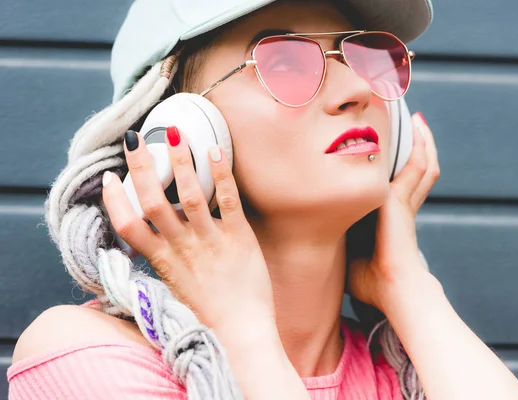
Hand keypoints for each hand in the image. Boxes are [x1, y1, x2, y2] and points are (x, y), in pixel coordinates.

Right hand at [101, 128, 275, 342]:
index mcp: (162, 262)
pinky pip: (228, 200)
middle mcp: (182, 248)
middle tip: (134, 140)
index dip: (115, 200)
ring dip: (180, 162)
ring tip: (175, 133)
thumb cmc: (207, 314)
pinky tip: (215, 151)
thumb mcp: (174, 286)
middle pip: (152, 202)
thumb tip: (154, 235)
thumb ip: (163, 259)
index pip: (128, 226)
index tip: (109, 178)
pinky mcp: (239, 238)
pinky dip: (221, 174)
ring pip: (189, 195)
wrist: (241, 334)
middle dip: (141, 167)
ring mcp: (210, 241)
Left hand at [348, 113, 439, 311]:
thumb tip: (310, 243)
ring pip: (422, 163)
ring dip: (422, 141)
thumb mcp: (348, 255)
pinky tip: (417, 126)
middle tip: (408, 123)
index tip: (387, 148)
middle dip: (415, 146)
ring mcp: (404, 200)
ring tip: (416, 119)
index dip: (397, 166)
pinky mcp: (402, 198)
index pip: (397, 184)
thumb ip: (337, 244)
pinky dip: (421, 145)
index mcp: (389, 217)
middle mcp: (401, 204)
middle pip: (415, 168)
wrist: (391, 289)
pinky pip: (419, 165)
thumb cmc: (369, 281)